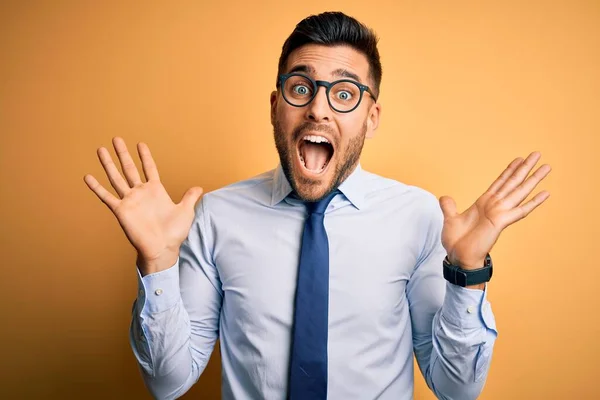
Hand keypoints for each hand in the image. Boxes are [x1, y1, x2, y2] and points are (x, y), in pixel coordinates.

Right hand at [83, 137, 202, 274]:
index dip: (145, 157)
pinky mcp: (121, 211)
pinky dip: (97, 187)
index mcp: (156, 191)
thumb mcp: (186, 211)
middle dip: (123, 154)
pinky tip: (88, 177)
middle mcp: (141, 193)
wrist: (163, 248)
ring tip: (101, 150)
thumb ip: (190, 197)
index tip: (140, 143)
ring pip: (116, 178)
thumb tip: (199, 188)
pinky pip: (107, 197)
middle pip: (129, 168)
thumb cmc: (175, 233)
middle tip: (116, 139)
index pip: (149, 168)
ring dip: (108, 164)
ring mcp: (130, 201)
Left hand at [439, 151, 550, 270]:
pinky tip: (545, 193)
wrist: (459, 257)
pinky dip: (533, 202)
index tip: (519, 159)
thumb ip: (449, 207)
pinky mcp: (501, 222)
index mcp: (484, 203)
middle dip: (525, 168)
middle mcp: (494, 206)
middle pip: (513, 182)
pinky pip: (520, 210)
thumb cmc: (457, 242)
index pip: (499, 183)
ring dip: (533, 179)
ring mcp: (499, 213)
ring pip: (520, 191)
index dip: (509, 171)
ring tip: (546, 167)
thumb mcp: (450, 219)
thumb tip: (445, 197)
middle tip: (537, 154)